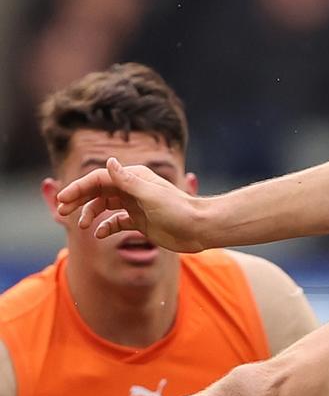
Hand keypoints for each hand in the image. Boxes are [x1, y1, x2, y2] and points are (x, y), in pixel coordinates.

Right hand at [56, 157, 207, 251]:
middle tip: (61, 211)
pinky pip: (116, 222)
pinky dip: (105, 226)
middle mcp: (133, 189)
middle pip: (99, 191)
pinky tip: (100, 234)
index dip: (79, 187)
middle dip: (79, 199)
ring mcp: (136, 205)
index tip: (62, 199)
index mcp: (134, 177)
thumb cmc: (178, 210)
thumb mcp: (150, 195)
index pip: (100, 179)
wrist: (199, 228)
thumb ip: (128, 181)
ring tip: (82, 225)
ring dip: (90, 213)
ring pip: (105, 206)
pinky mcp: (140, 221)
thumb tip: (109, 161)